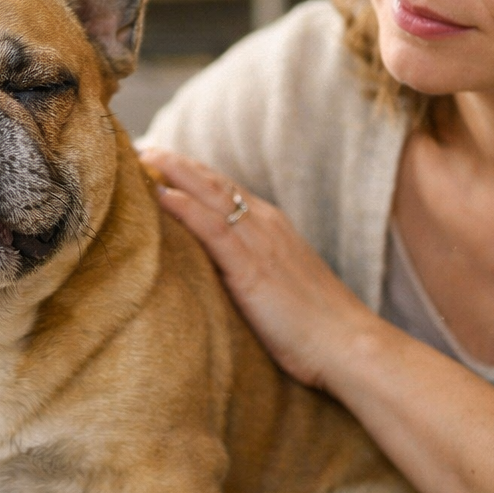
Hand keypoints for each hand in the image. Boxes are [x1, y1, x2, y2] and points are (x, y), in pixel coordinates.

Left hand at [139, 147, 375, 390]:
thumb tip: (220, 273)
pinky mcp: (252, 268)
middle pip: (214, 182)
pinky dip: (186, 207)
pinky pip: (213, 228)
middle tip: (144, 147)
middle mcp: (266, 225)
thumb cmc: (317, 328)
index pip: (227, 189)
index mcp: (274, 227)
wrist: (349, 345)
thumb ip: (253, 270)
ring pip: (211, 195)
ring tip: (144, 157)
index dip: (194, 173)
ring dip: (175, 172)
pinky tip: (161, 195)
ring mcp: (260, 243)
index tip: (163, 161)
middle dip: (178, 163)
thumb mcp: (281, 286)